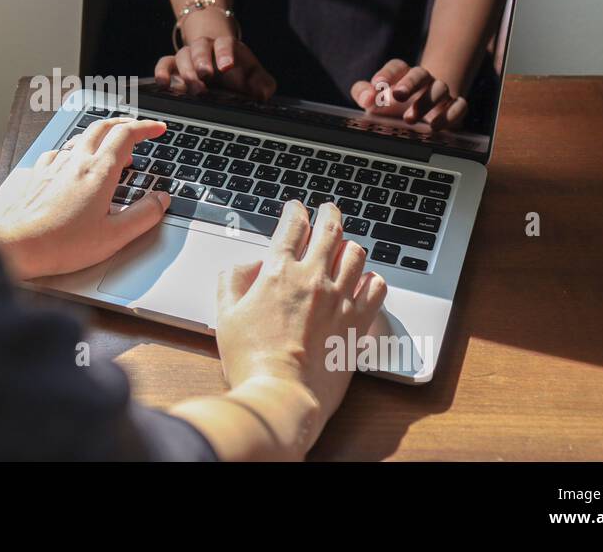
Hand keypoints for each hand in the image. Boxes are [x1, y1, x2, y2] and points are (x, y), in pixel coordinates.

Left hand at [0, 117, 171, 277]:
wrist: (15, 245)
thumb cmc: (61, 244)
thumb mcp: (114, 236)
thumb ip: (143, 215)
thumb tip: (161, 199)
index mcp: (99, 171)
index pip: (127, 135)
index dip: (146, 127)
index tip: (158, 129)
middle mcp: (75, 161)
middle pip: (103, 127)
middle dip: (124, 124)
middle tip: (138, 130)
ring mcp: (53, 165)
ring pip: (80, 137)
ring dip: (99, 137)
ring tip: (109, 150)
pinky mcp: (36, 175)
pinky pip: (58, 152)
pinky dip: (73, 152)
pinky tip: (72, 165)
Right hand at [154, 9, 275, 100]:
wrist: (219, 58)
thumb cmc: (237, 70)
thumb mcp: (253, 75)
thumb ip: (262, 83)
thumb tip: (263, 94)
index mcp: (226, 46)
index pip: (225, 44)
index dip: (224, 53)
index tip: (227, 65)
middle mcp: (205, 48)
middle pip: (200, 47)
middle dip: (202, 60)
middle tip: (206, 74)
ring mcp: (188, 56)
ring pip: (182, 55)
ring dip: (186, 71)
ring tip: (194, 88)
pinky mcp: (174, 66)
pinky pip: (164, 64)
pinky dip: (162, 72)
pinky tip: (164, 84)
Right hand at [214, 201, 387, 431]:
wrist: (281, 394)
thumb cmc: (250, 360)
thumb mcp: (225, 316)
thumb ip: (232, 282)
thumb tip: (248, 265)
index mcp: (278, 273)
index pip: (292, 227)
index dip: (295, 211)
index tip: (296, 208)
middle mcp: (313, 279)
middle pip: (329, 230)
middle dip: (328, 214)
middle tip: (328, 210)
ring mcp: (339, 299)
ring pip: (356, 254)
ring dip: (350, 245)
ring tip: (347, 245)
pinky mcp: (357, 322)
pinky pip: (377, 288)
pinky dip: (373, 279)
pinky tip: (367, 280)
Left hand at [350, 58, 467, 129]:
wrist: (421, 109)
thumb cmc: (392, 101)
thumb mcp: (374, 98)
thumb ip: (363, 93)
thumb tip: (366, 98)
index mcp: (402, 74)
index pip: (396, 66)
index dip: (387, 74)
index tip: (376, 84)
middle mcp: (423, 79)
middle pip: (420, 74)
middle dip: (409, 83)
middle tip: (397, 95)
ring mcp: (440, 91)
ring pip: (440, 88)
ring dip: (426, 102)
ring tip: (409, 118)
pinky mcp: (455, 106)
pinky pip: (460, 105)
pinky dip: (450, 115)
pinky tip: (435, 126)